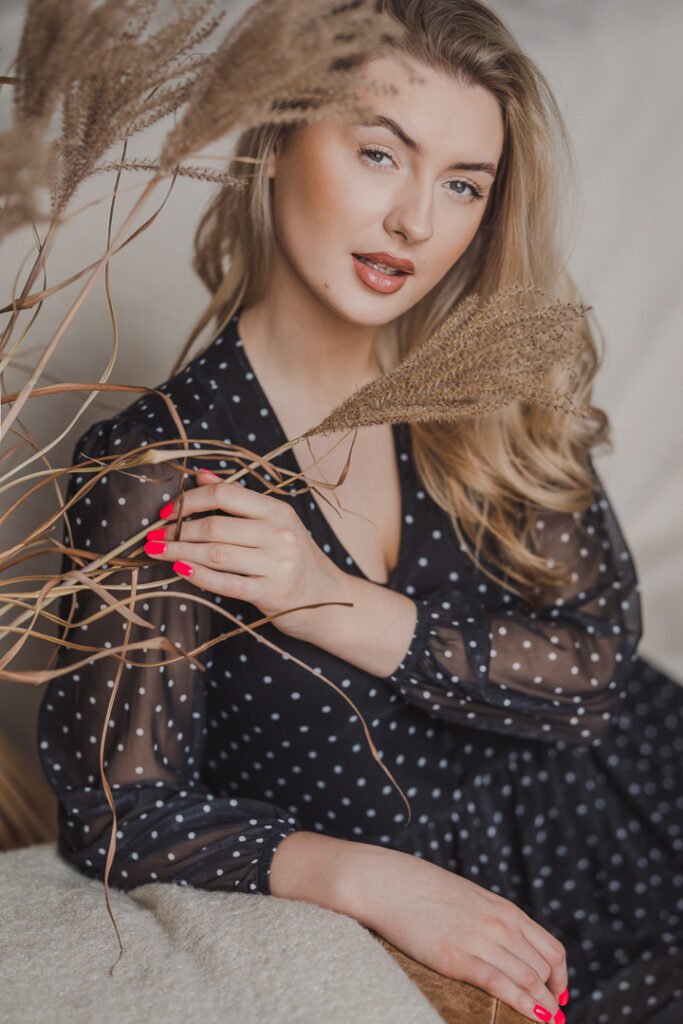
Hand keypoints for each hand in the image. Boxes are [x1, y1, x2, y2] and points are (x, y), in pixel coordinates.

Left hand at [143, 468, 344, 638]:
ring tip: (156, 552)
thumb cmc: (294, 557)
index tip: (167, 512)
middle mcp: (279, 533)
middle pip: (215, 526)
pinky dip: (198, 576)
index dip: (189, 501)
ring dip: (179, 552)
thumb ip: (237, 499)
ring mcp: (277, 564)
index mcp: (277, 510)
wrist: (328, 599)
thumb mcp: (273, 522)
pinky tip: (180, 570)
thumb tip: (200, 475)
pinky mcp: (272, 593)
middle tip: (154, 536)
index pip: (224, 494)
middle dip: (178, 530)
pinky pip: (226, 583)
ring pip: (216, 554)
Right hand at [348, 845, 568, 1023]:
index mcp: (505, 909)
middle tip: (550, 1018)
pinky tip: (534, 1018)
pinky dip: (523, 1005)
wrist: (388, 882)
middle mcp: (500, 923)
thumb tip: (506, 948)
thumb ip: (492, 921)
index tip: (558, 996)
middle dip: (551, 998)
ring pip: (529, 979)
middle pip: (544, 969)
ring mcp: (479, 939)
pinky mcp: (456, 957)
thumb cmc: (423, 891)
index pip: (552, 950)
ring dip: (542, 1007)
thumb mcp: (470, 901)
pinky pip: (500, 984)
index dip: (561, 979)